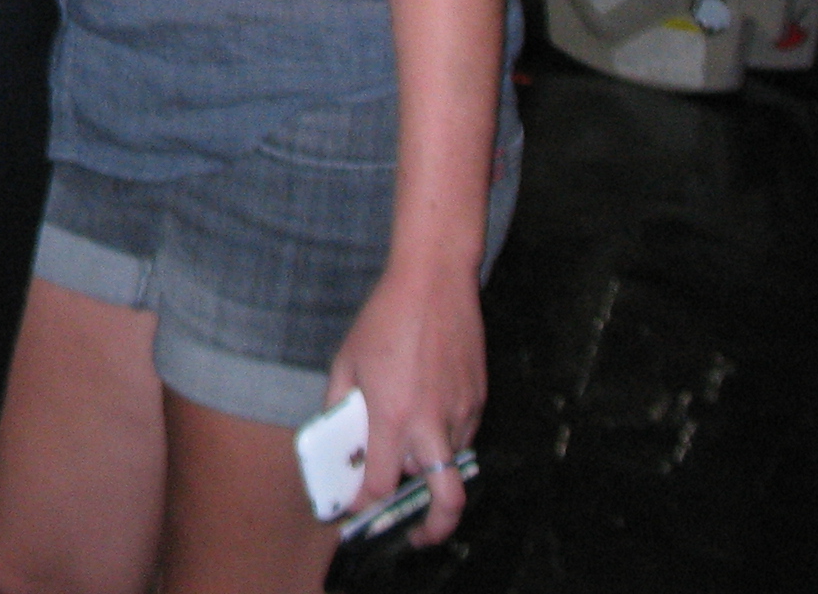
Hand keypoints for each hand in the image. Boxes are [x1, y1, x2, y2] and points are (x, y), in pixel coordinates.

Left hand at [327, 262, 487, 546]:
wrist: (434, 281)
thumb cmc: (384, 318)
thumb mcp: (347, 361)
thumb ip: (340, 406)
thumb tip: (338, 442)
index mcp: (393, 416)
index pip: (382, 485)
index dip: (366, 504)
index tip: (356, 508)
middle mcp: (432, 423)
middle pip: (444, 502)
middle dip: (431, 530)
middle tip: (415, 535)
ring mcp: (462, 413)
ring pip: (451, 467)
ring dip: (431, 471)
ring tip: (410, 449)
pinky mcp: (479, 400)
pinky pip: (463, 437)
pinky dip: (444, 440)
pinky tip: (426, 411)